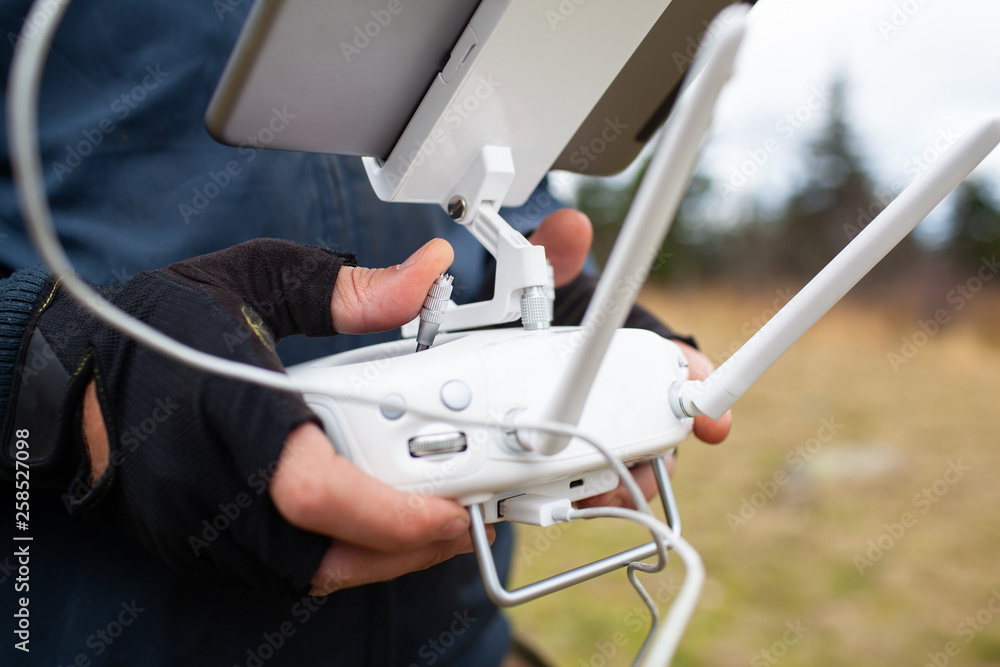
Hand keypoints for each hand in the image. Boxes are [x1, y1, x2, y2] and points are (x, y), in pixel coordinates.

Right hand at [74, 238, 485, 593]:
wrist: (79, 378)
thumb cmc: (161, 330)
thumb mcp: (255, 279)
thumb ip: (349, 289)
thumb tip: (427, 274)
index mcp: (230, 414)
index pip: (313, 489)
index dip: (390, 511)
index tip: (451, 505)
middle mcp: (216, 487)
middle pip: (329, 551)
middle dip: (413, 542)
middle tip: (467, 512)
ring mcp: (207, 529)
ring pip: (317, 572)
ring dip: (387, 555)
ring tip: (437, 520)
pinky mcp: (206, 549)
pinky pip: (293, 572)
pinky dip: (348, 557)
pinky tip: (381, 528)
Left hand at [528, 209, 731, 509]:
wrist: (510, 355)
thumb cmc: (541, 319)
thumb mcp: (544, 287)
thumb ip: (555, 256)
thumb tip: (569, 224)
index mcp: (636, 353)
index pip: (684, 366)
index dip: (702, 384)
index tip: (716, 410)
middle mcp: (631, 396)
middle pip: (664, 431)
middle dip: (659, 452)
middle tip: (648, 464)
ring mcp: (608, 432)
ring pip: (633, 466)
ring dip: (622, 481)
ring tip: (598, 491)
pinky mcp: (578, 460)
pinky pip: (595, 485)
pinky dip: (587, 494)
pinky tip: (570, 499)